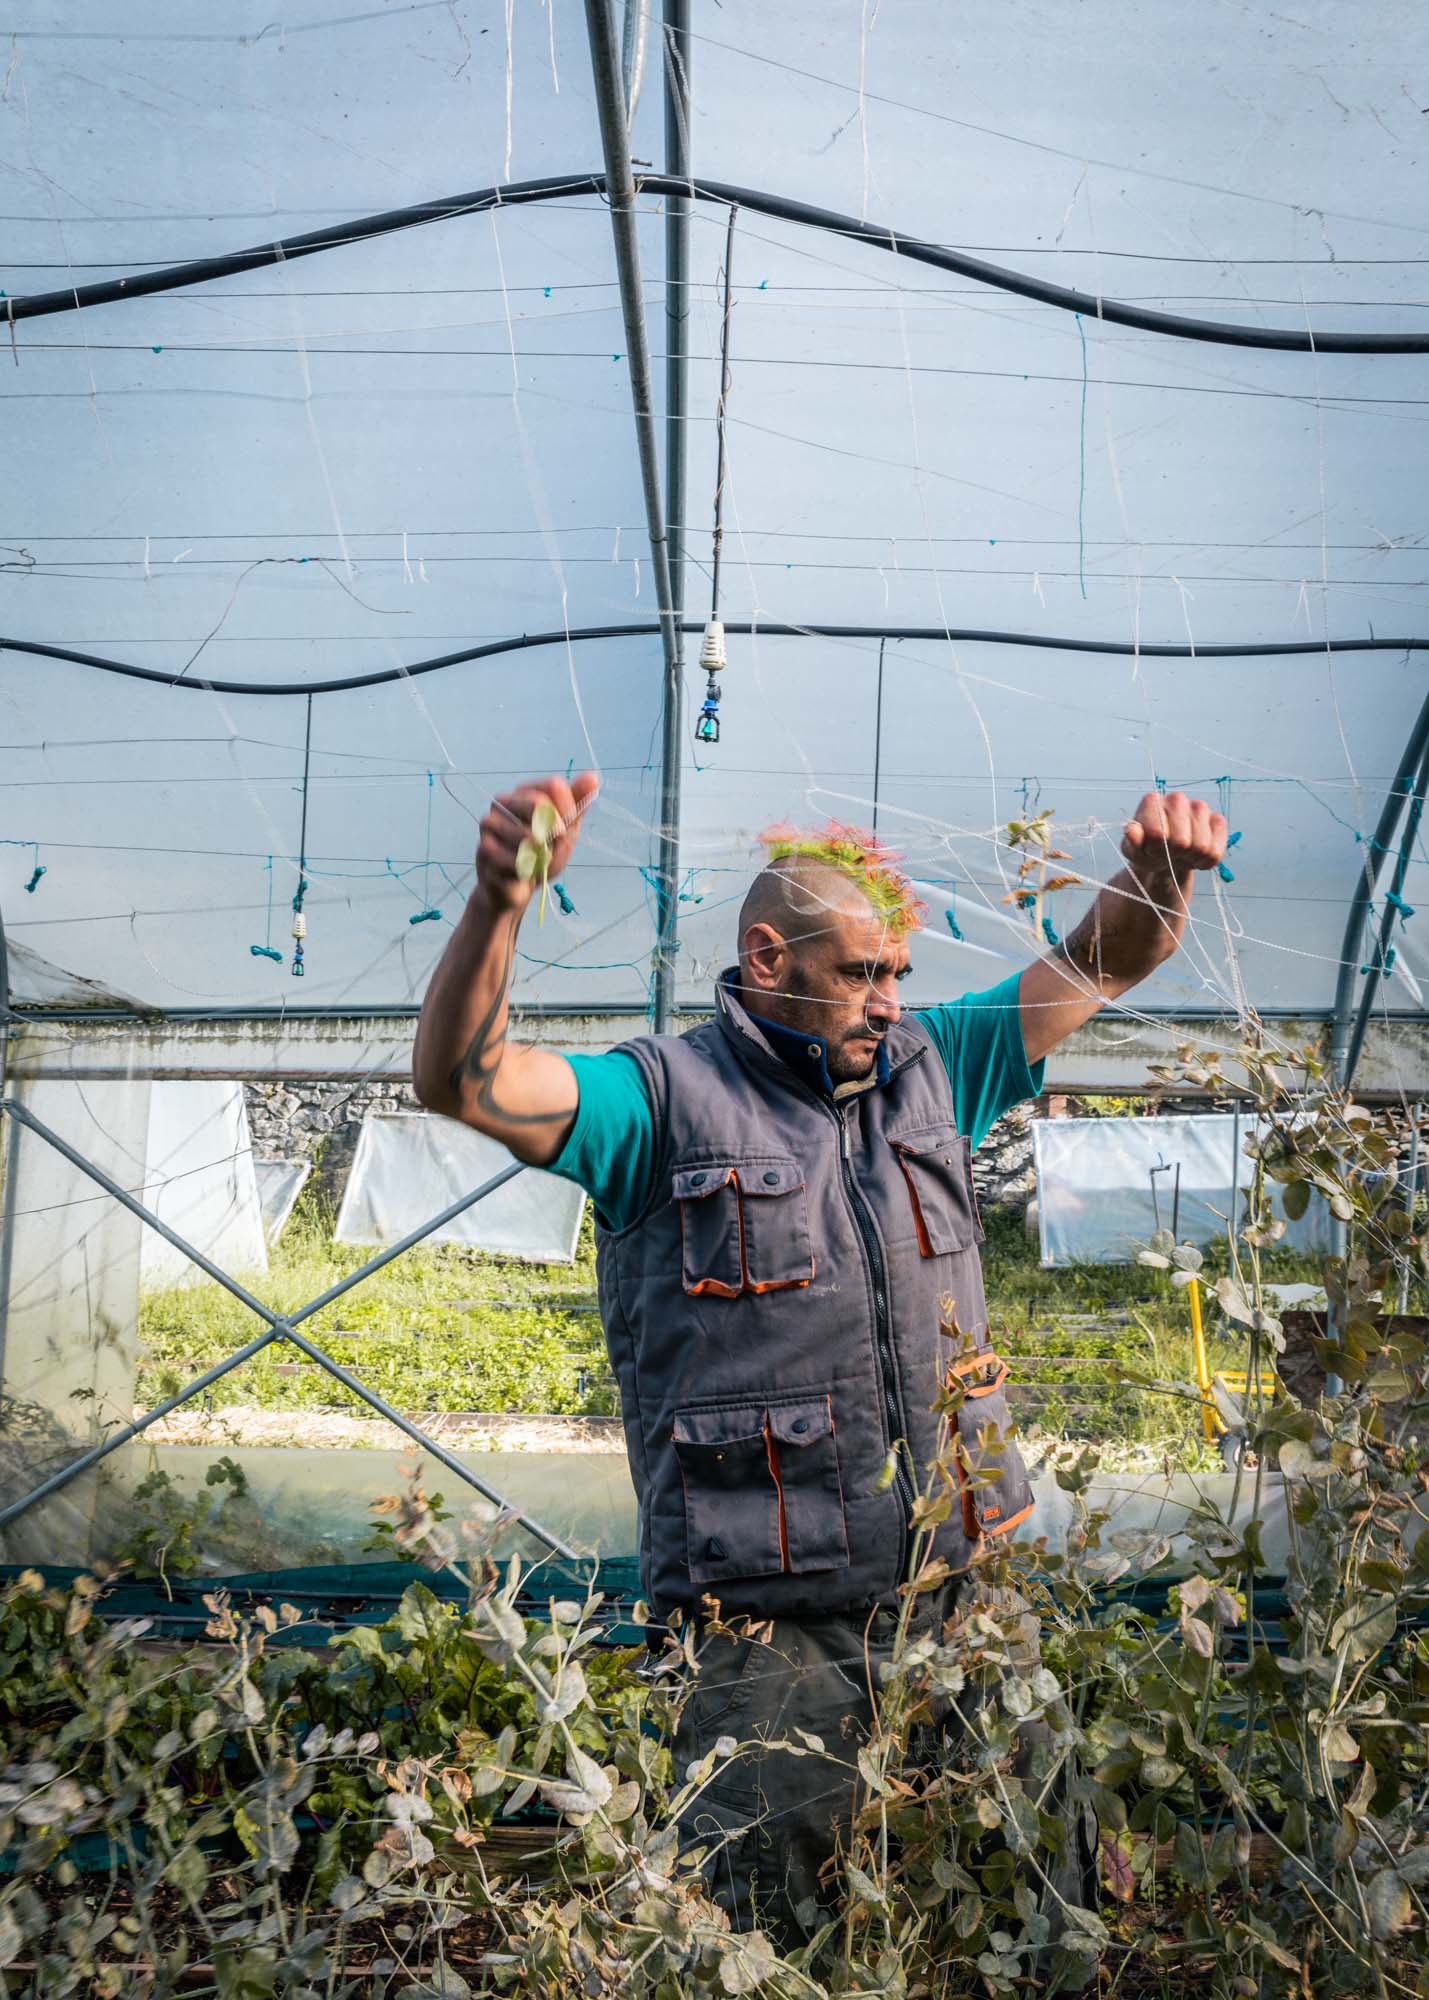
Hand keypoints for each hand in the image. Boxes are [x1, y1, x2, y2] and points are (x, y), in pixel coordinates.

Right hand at [476, 770, 598, 913]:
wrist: (512, 888)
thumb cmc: (539, 855)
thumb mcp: (565, 830)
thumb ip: (577, 805)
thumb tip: (593, 778)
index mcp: (524, 792)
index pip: (553, 786)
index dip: (567, 810)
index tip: (566, 828)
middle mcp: (502, 802)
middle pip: (538, 803)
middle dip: (556, 831)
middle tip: (553, 847)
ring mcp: (490, 824)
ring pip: (529, 835)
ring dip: (543, 857)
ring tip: (537, 864)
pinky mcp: (484, 849)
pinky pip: (517, 858)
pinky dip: (528, 870)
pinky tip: (522, 872)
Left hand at [1120, 790, 1227, 884]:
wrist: (1166, 854)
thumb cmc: (1147, 850)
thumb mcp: (1134, 851)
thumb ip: (1132, 842)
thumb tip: (1132, 830)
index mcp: (1152, 801)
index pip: (1157, 834)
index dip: (1154, 850)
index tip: (1151, 849)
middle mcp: (1177, 799)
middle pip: (1181, 841)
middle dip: (1173, 854)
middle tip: (1168, 853)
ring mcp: (1199, 807)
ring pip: (1201, 847)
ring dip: (1189, 858)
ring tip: (1181, 854)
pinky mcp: (1218, 820)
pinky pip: (1216, 852)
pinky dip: (1205, 861)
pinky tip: (1194, 856)